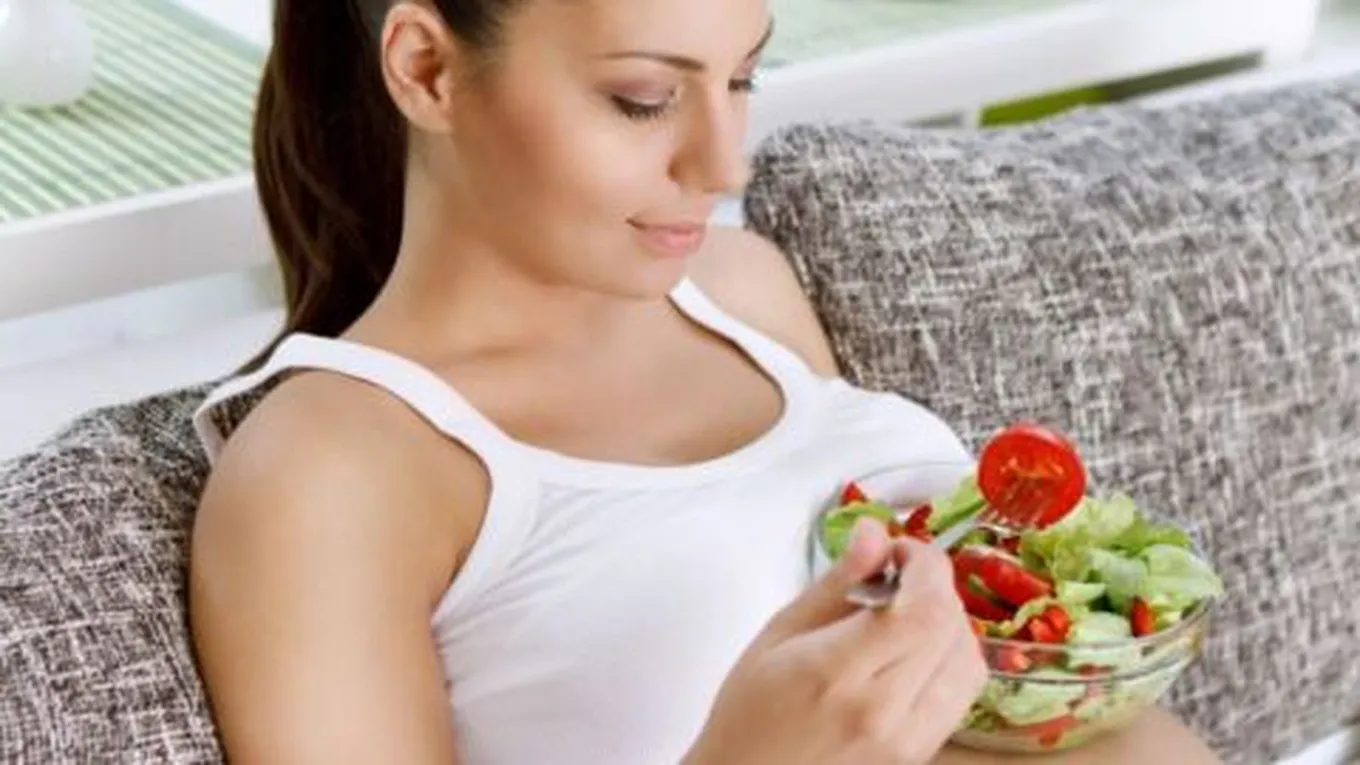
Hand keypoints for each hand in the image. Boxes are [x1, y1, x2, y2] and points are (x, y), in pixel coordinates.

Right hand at [685, 518, 987, 764]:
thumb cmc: (750, 710)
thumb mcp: (780, 632)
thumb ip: (836, 581)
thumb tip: (875, 533)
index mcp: (837, 673)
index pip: (922, 610)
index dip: (926, 566)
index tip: (899, 551)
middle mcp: (882, 711)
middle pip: (952, 628)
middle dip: (935, 584)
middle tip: (899, 572)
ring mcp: (907, 740)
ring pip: (969, 661)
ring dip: (950, 621)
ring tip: (909, 610)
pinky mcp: (920, 754)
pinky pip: (962, 693)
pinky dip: (951, 657)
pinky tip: (916, 649)